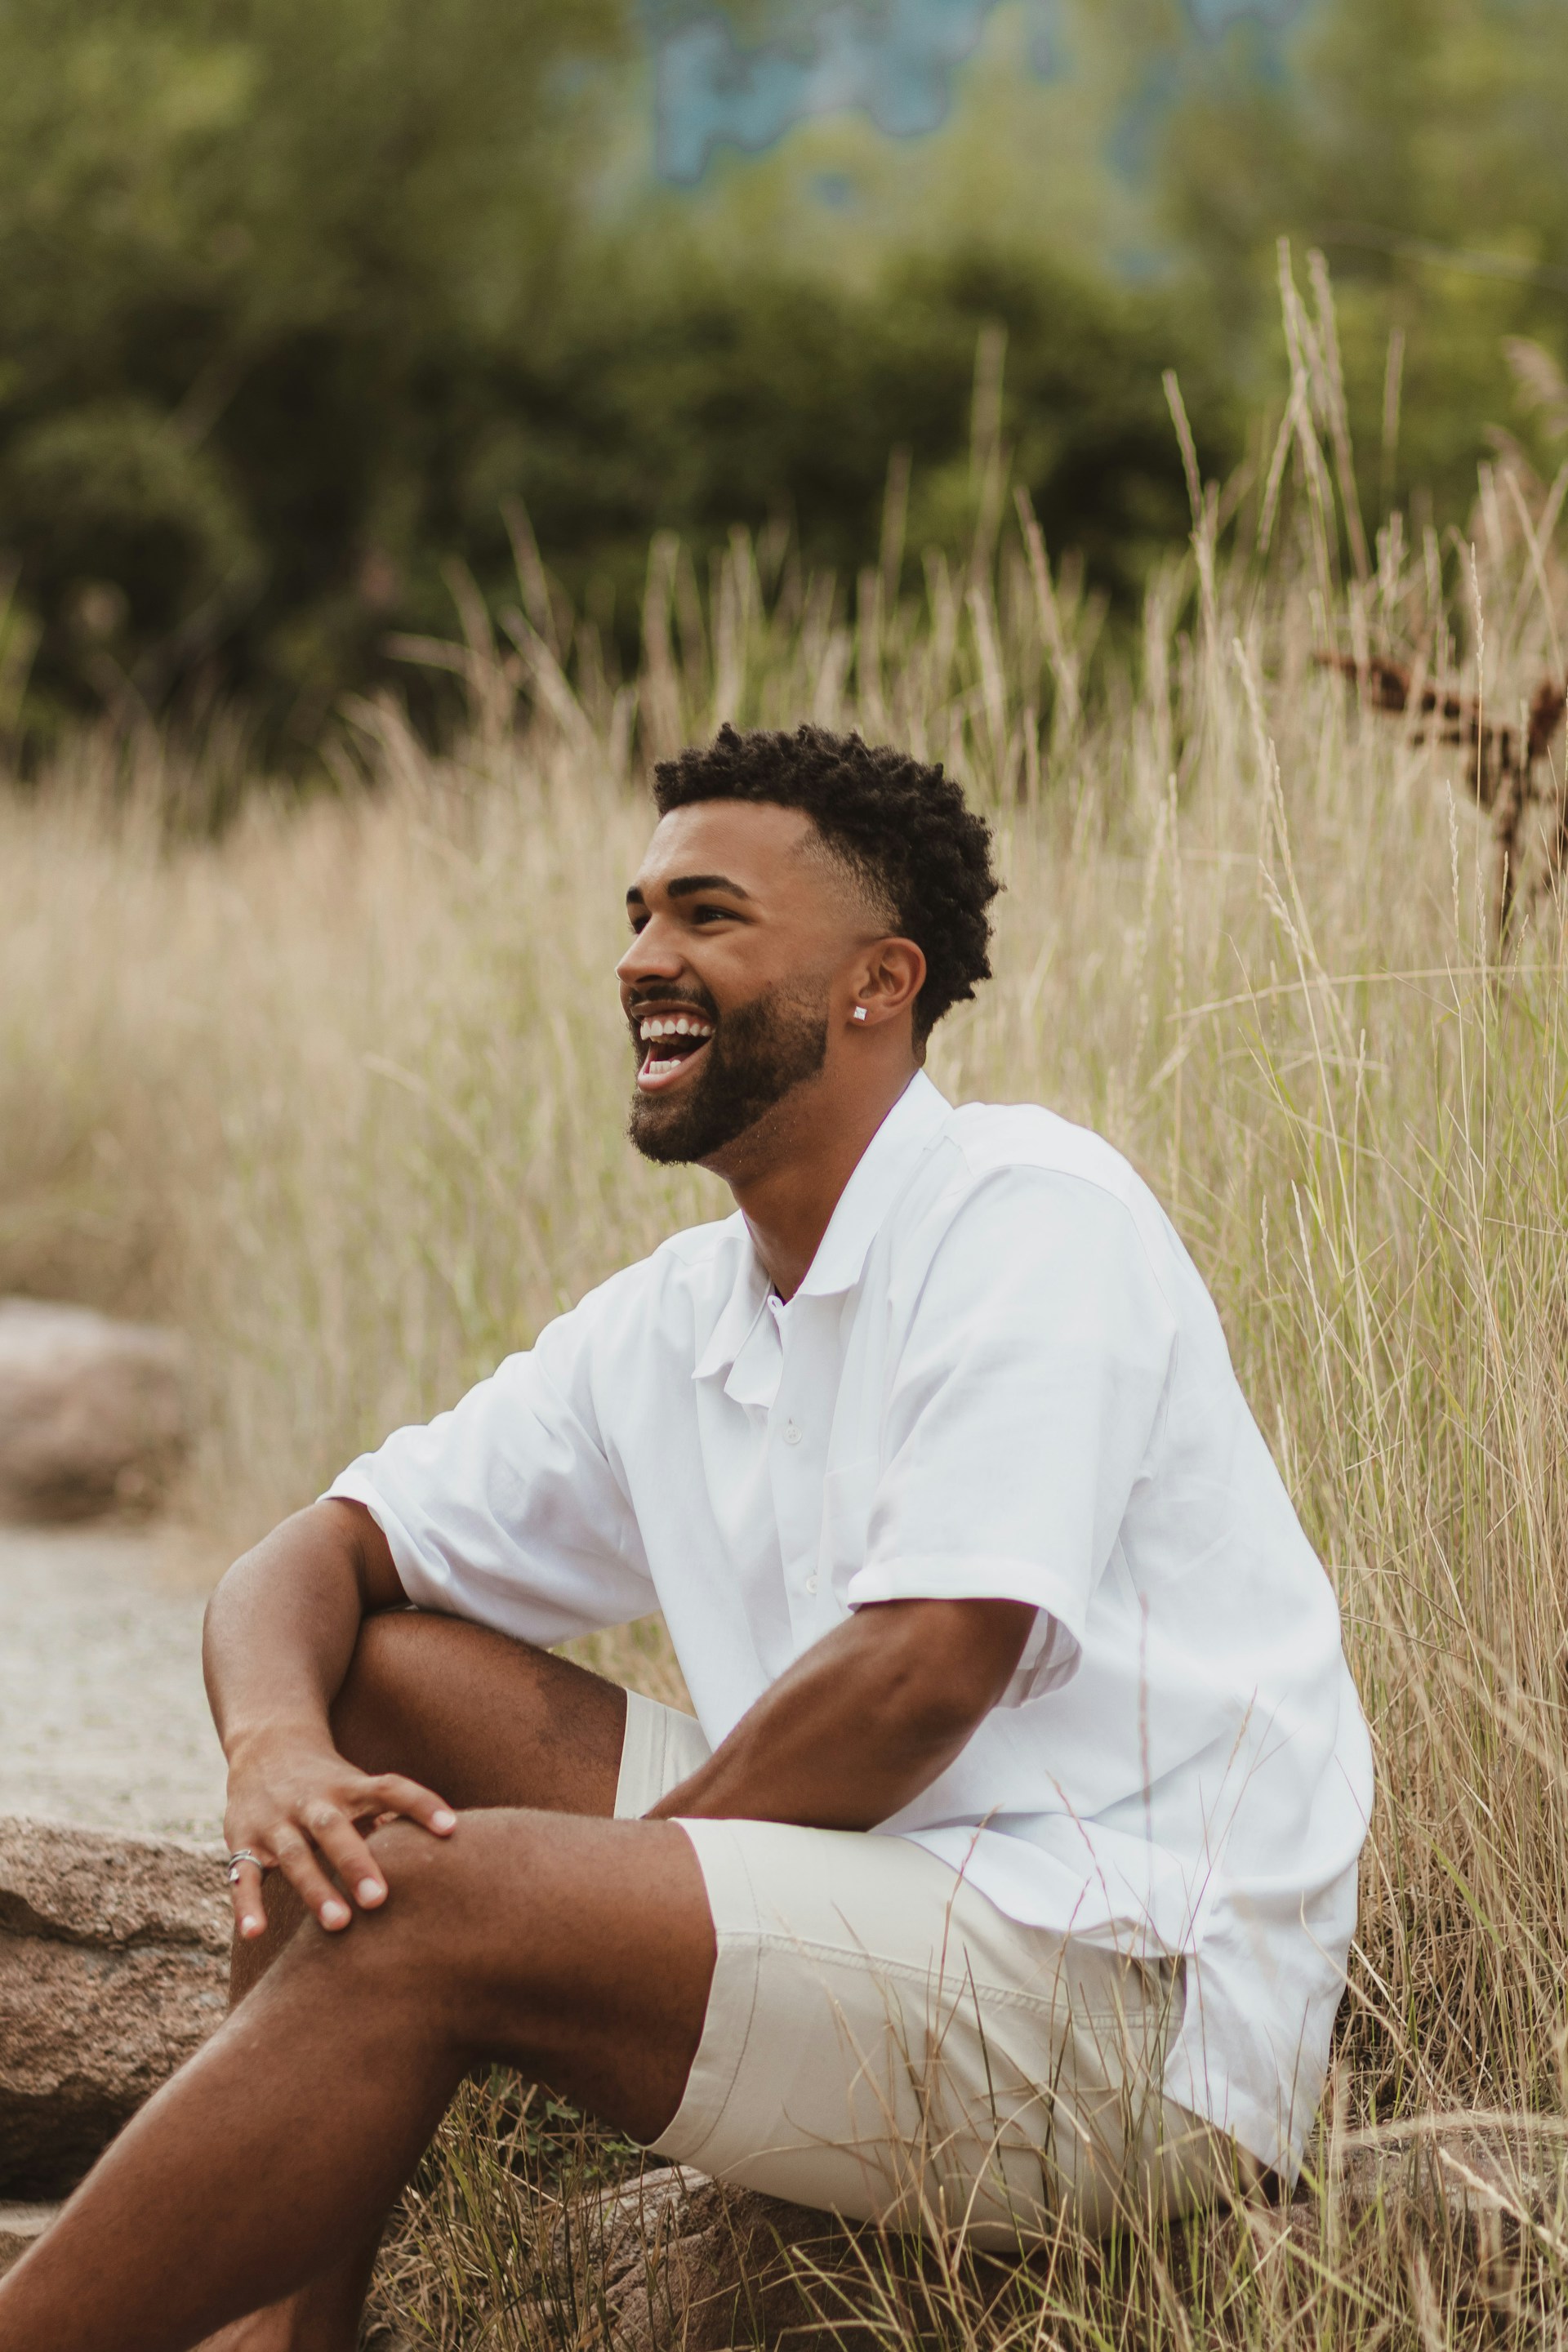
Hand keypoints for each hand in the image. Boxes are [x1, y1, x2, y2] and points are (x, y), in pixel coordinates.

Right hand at [222, 1728, 456, 1939]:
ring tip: (339, 1924)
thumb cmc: (330, 1782)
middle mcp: (312, 1802)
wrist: (266, 1744)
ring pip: (294, 1856)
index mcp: (348, 1786)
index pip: (390, 1789)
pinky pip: (242, 1875)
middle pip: (334, 1828)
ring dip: (314, 1889)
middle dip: (356, 1863)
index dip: (421, 1804)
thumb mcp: (359, 1788)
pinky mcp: (243, 1841)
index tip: (452, 1829)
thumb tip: (441, 1849)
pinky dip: (246, 1904)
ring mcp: (276, 1822)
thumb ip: (391, 1818)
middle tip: (379, 1899)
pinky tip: (253, 1933)